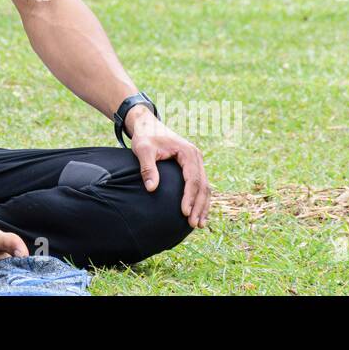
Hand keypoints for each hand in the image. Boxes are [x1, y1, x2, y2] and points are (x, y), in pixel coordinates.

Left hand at [125, 106, 211, 227]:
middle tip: (194, 224)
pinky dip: (200, 199)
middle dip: (200, 206)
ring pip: (205, 187)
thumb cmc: (145, 136)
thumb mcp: (143, 149)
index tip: (184, 212)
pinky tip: (198, 213)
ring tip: (199, 224)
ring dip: (203, 206)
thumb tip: (151, 188)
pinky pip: (200, 185)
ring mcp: (196, 162)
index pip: (193, 179)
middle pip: (203, 185)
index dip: (190, 197)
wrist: (147, 124)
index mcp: (188, 152)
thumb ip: (148, 168)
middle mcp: (196, 157)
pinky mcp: (192, 167)